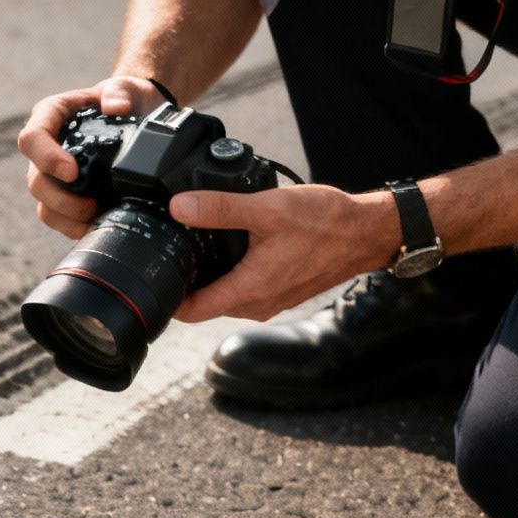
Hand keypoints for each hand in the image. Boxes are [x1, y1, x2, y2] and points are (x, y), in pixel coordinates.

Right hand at [16, 76, 166, 238]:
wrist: (137, 117)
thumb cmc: (125, 99)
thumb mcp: (127, 88)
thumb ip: (120, 91)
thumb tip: (116, 107)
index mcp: (50, 117)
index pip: (32, 139)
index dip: (47, 159)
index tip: (72, 172)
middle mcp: (45, 149)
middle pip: (35, 181)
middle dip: (60, 199)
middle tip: (92, 205)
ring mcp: (52, 176)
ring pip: (44, 206)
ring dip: (68, 218)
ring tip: (97, 217)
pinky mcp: (65, 197)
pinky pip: (59, 220)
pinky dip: (76, 227)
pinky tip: (98, 225)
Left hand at [169, 185, 401, 321]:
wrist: (365, 233)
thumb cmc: (325, 223)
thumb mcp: (267, 208)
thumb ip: (220, 207)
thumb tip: (180, 207)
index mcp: (249, 290)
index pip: (192, 310)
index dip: (167, 298)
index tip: (152, 280)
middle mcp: (257, 304)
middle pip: (205, 304)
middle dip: (186, 283)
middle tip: (169, 252)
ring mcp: (270, 301)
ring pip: (225, 296)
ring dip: (210, 278)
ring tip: (195, 247)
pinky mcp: (281, 292)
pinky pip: (245, 290)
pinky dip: (232, 274)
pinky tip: (231, 248)